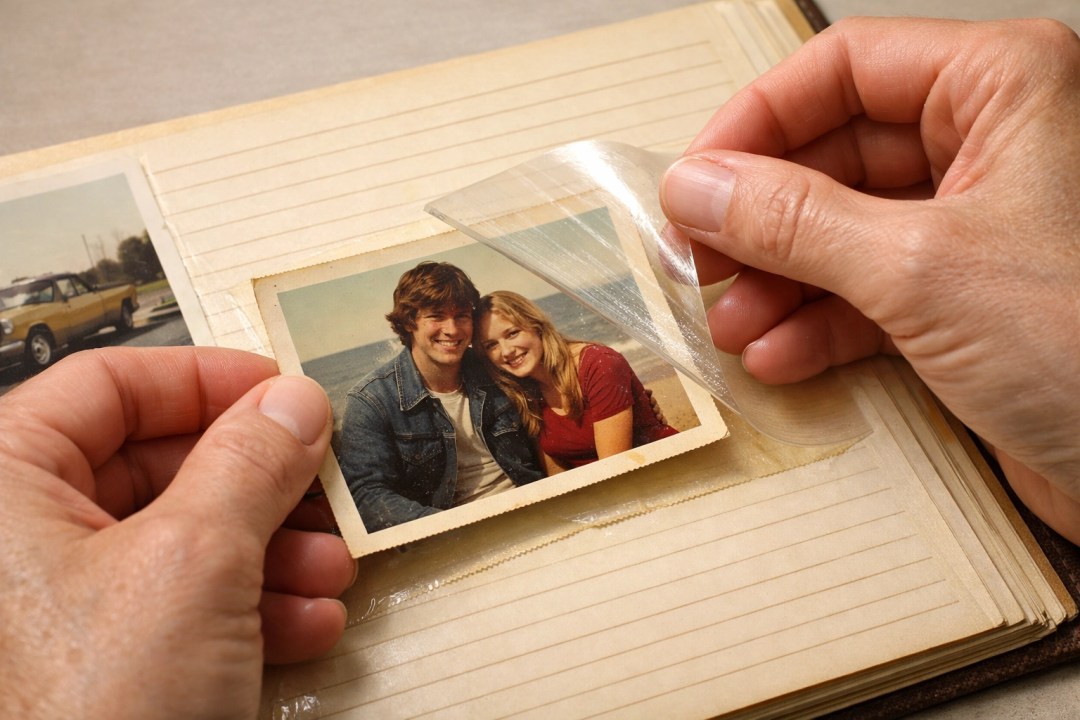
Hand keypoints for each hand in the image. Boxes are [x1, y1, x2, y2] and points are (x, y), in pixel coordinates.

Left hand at [0, 347, 356, 718]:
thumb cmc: (90, 717)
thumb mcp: (193, 563)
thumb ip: (249, 464)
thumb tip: (292, 401)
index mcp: (1, 487)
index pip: (106, 384)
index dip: (205, 379)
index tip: (281, 390)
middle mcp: (19, 540)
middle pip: (156, 466)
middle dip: (256, 484)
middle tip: (321, 484)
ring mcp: (57, 606)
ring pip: (180, 540)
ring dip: (270, 551)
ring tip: (329, 572)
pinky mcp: (99, 663)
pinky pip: (180, 605)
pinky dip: (249, 608)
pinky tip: (303, 627)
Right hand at [659, 17, 1079, 542]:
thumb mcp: (918, 269)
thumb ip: (793, 220)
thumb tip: (699, 186)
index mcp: (1005, 88)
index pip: (844, 69)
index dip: (756, 123)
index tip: (694, 181)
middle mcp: (994, 145)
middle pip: (835, 156)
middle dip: (761, 221)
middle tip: (699, 262)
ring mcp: (980, 226)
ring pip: (844, 230)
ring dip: (778, 281)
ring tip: (732, 325)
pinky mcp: (970, 300)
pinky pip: (871, 292)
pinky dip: (819, 323)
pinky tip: (779, 354)